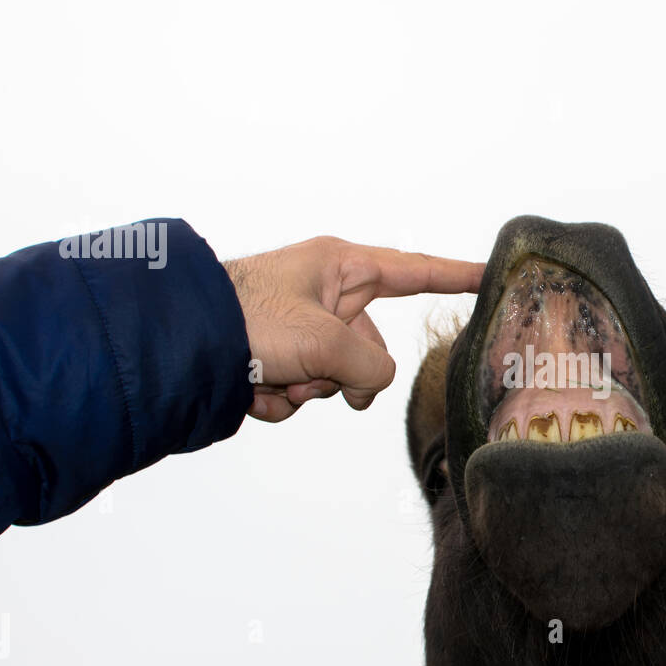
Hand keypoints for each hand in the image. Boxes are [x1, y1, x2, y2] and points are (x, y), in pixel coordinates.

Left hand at [223, 236, 482, 421]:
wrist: (175, 343)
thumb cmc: (246, 318)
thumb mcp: (325, 340)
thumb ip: (370, 367)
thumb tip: (368, 386)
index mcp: (340, 265)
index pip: (415, 271)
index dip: (455, 277)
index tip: (490, 275)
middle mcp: (323, 292)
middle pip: (370, 347)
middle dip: (345, 375)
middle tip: (314, 377)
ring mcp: (298, 326)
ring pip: (335, 377)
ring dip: (308, 391)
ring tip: (272, 379)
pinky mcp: (274, 356)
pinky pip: (301, 390)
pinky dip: (280, 399)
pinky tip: (251, 389)